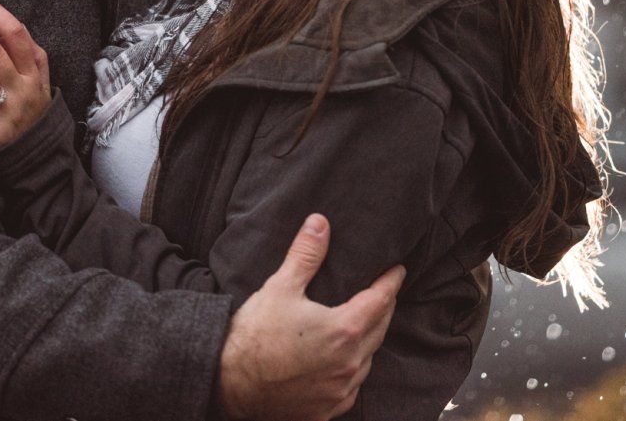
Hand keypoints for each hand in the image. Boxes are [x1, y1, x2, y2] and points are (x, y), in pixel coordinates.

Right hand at [218, 216, 403, 419]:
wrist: (228, 385)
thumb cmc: (253, 336)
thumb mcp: (280, 287)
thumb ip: (305, 255)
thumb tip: (320, 223)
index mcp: (343, 331)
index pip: (380, 300)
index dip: (391, 283)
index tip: (397, 271)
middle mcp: (349, 364)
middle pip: (380, 330)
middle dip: (384, 308)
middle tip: (384, 293)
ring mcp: (340, 391)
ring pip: (367, 361)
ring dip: (369, 341)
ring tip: (364, 326)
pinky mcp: (327, 410)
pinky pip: (351, 388)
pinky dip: (352, 371)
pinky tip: (343, 362)